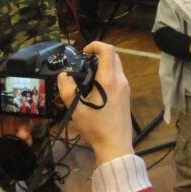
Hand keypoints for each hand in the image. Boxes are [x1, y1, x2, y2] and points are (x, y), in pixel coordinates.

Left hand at [0, 83, 30, 173]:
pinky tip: (24, 141)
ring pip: (25, 126)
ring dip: (27, 129)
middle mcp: (4, 118)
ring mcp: (8, 131)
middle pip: (23, 112)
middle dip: (30, 115)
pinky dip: (26, 140)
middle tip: (36, 117)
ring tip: (23, 135)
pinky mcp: (10, 144)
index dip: (25, 97)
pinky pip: (23, 140)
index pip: (14, 99)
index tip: (36, 96)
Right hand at [58, 42, 133, 165]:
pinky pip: (118, 77)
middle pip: (114, 56)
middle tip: (83, 63)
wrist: (115, 146)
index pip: (108, 50)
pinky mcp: (126, 96)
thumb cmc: (96, 127)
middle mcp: (120, 80)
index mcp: (109, 80)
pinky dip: (107, 74)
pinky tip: (95, 88)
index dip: (96, 45)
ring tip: (87, 76)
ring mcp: (126, 88)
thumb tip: (63, 76)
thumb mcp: (76, 110)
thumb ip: (67, 90)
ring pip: (117, 66)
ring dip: (103, 65)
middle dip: (99, 54)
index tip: (83, 52)